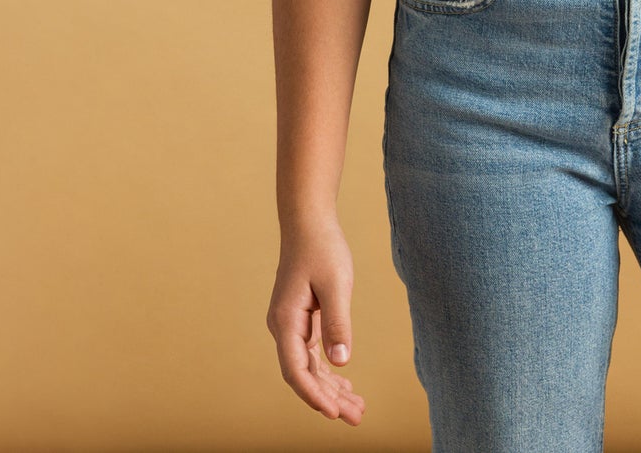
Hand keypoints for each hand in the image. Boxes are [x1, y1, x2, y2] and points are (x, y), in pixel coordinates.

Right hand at [266, 218, 365, 425]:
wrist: (308, 222)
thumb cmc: (322, 248)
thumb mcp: (336, 284)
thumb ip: (337, 323)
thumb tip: (341, 362)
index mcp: (286, 322)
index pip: (296, 371)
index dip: (314, 395)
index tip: (334, 414)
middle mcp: (283, 328)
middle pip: (304, 375)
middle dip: (329, 399)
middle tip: (357, 418)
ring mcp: (290, 325)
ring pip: (309, 367)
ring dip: (331, 388)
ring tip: (357, 408)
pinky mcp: (301, 320)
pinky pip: (312, 354)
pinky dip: (328, 370)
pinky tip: (345, 384)